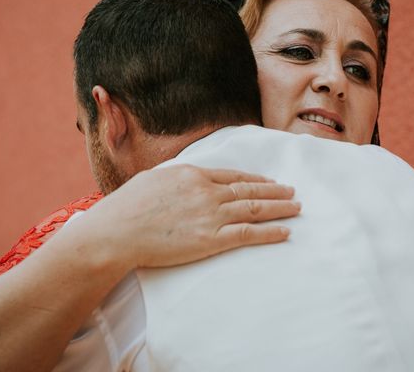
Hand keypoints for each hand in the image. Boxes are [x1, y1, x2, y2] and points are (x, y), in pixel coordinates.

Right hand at [76, 164, 299, 271]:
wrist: (116, 232)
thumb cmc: (127, 206)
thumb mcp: (153, 180)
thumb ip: (176, 179)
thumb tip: (185, 180)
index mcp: (193, 174)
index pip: (232, 176)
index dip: (255, 179)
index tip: (269, 182)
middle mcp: (207, 191)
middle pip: (249, 190)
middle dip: (274, 191)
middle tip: (292, 192)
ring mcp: (210, 215)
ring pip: (254, 209)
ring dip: (279, 208)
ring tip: (296, 207)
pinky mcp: (210, 239)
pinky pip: (248, 234)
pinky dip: (269, 232)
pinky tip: (285, 231)